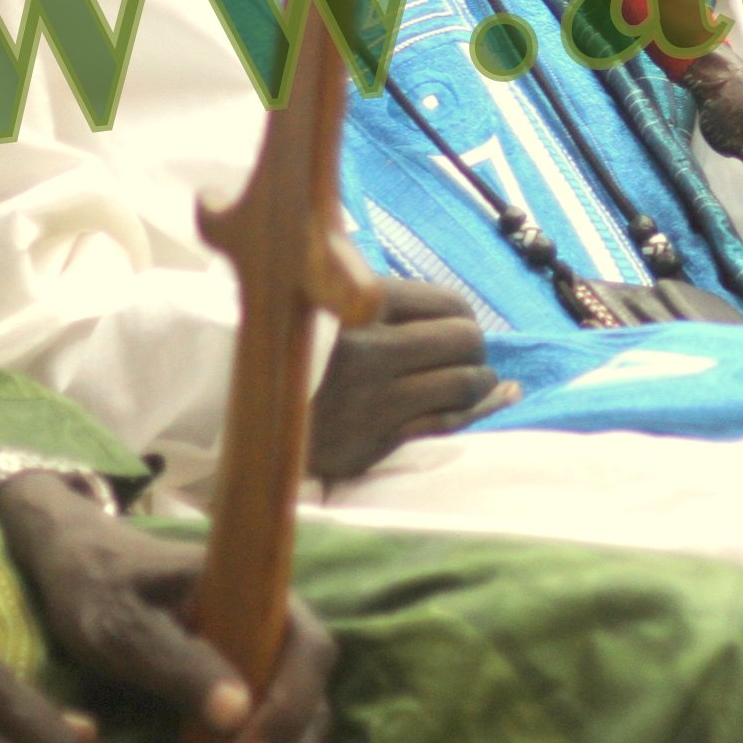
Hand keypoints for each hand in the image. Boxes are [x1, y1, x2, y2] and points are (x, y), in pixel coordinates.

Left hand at [0, 474, 335, 742]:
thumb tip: (236, 715)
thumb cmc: (102, 586)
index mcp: (262, 596)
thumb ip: (179, 662)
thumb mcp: (126, 625)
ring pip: (301, 726)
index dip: (288, 709)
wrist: (81, 564)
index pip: (308, 651)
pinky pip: (273, 735)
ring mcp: (265, 661)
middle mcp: (277, 630)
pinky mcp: (246, 689)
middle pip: (314, 700)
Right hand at [308, 278, 518, 482]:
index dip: (464, 319)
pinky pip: (446, 422)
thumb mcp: (350, 313)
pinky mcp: (374, 438)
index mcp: (364, 305)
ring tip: (471, 384)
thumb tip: (475, 317)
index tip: (454, 332)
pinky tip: (481, 402)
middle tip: (463, 360)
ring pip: (463, 383)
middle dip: (474, 351)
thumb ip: (408, 311)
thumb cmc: (316, 358)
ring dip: (479, 384)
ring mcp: (372, 396)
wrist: (260, 419)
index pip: (453, 304)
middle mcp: (368, 348)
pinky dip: (472, 411)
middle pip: (465, 340)